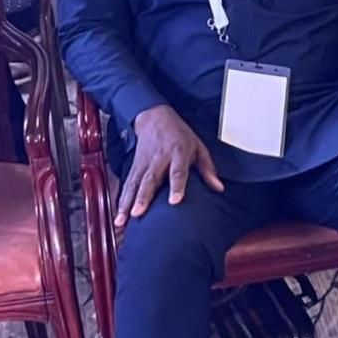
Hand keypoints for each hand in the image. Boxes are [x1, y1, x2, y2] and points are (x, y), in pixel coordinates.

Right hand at [114, 105, 222, 227]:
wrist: (155, 117)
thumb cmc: (179, 135)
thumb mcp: (198, 146)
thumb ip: (207, 168)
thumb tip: (219, 188)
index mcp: (178, 152)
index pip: (178, 171)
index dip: (177, 186)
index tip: (175, 201)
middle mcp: (159, 158)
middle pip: (151, 179)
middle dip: (143, 197)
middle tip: (138, 213)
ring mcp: (144, 163)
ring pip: (135, 183)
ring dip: (128, 202)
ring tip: (123, 220)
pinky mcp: (134, 166)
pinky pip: (127, 184)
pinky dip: (121, 200)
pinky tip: (118, 215)